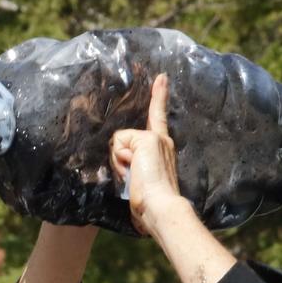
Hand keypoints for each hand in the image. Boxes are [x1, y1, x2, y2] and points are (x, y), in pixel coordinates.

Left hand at [110, 74, 185, 237]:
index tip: (161, 77)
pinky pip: (118, 144)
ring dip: (119, 163)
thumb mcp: (141, 179)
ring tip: (133, 178)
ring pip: (120, 142)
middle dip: (122, 159)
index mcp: (162, 148)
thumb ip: (133, 166)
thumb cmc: (151, 200)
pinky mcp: (146, 139)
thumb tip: (124, 163)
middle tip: (135, 175)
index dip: (159, 97)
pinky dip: (120, 161)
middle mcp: (161, 140)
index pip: (159, 118)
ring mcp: (154, 138)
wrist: (161, 205)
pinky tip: (132, 172)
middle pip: (127, 136)